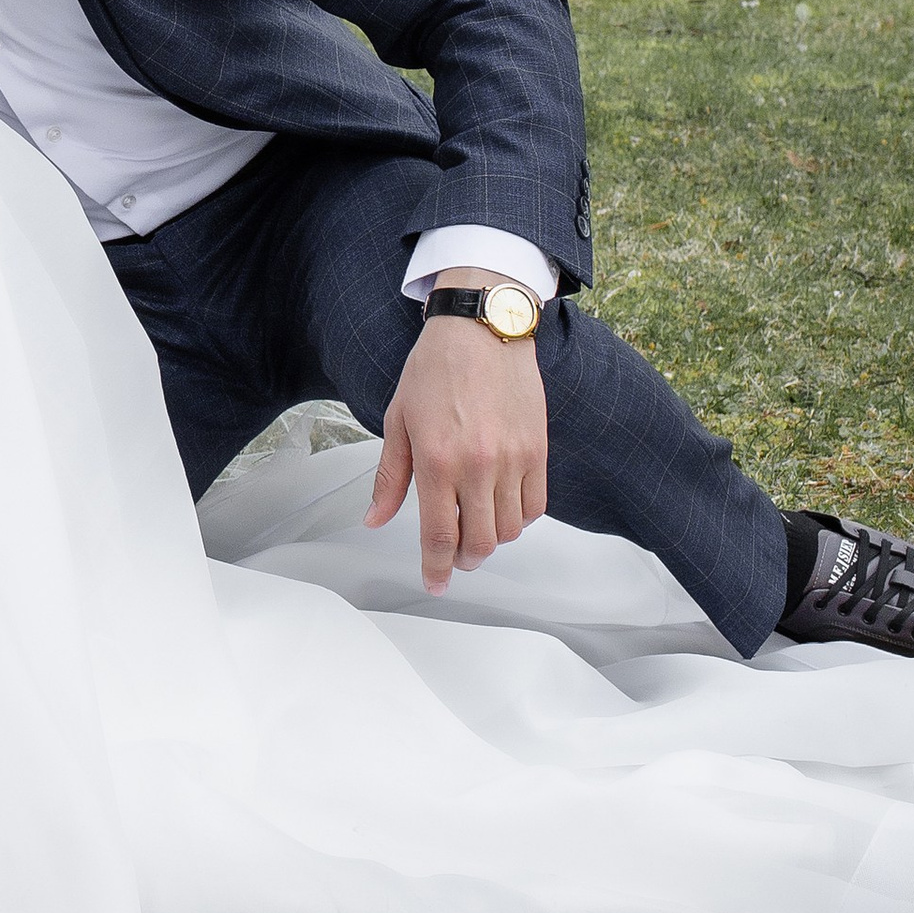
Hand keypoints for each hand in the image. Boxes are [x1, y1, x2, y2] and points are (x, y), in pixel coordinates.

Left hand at [365, 289, 548, 593]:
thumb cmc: (434, 369)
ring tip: (476, 525)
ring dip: (492, 538)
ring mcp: (513, 459)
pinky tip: (502, 506)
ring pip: (510, 529)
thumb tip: (376, 519)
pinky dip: (520, 518)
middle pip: (479, 542)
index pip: (439, 536)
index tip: (434, 584)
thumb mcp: (398, 420)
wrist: (482, 328)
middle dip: (464, 559)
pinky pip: (536, 505)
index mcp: (436, 460)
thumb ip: (390, 477)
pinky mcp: (537, 449)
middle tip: (454, 556)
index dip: (436, 569)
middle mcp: (478, 465)